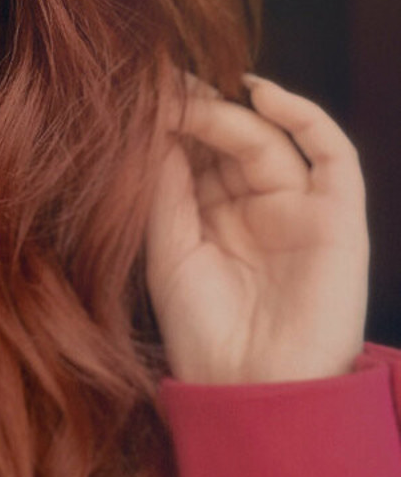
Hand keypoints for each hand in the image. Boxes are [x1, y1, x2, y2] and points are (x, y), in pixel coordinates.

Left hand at [145, 73, 368, 383]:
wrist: (252, 389)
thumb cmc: (203, 334)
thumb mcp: (169, 251)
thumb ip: (165, 188)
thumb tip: (154, 124)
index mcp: (214, 222)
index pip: (195, 157)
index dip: (171, 126)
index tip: (136, 95)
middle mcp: (257, 211)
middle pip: (229, 143)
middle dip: (195, 112)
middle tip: (158, 88)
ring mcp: (300, 211)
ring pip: (269, 141)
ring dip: (228, 114)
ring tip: (189, 97)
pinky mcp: (339, 217)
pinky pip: (332, 153)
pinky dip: (303, 115)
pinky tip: (257, 94)